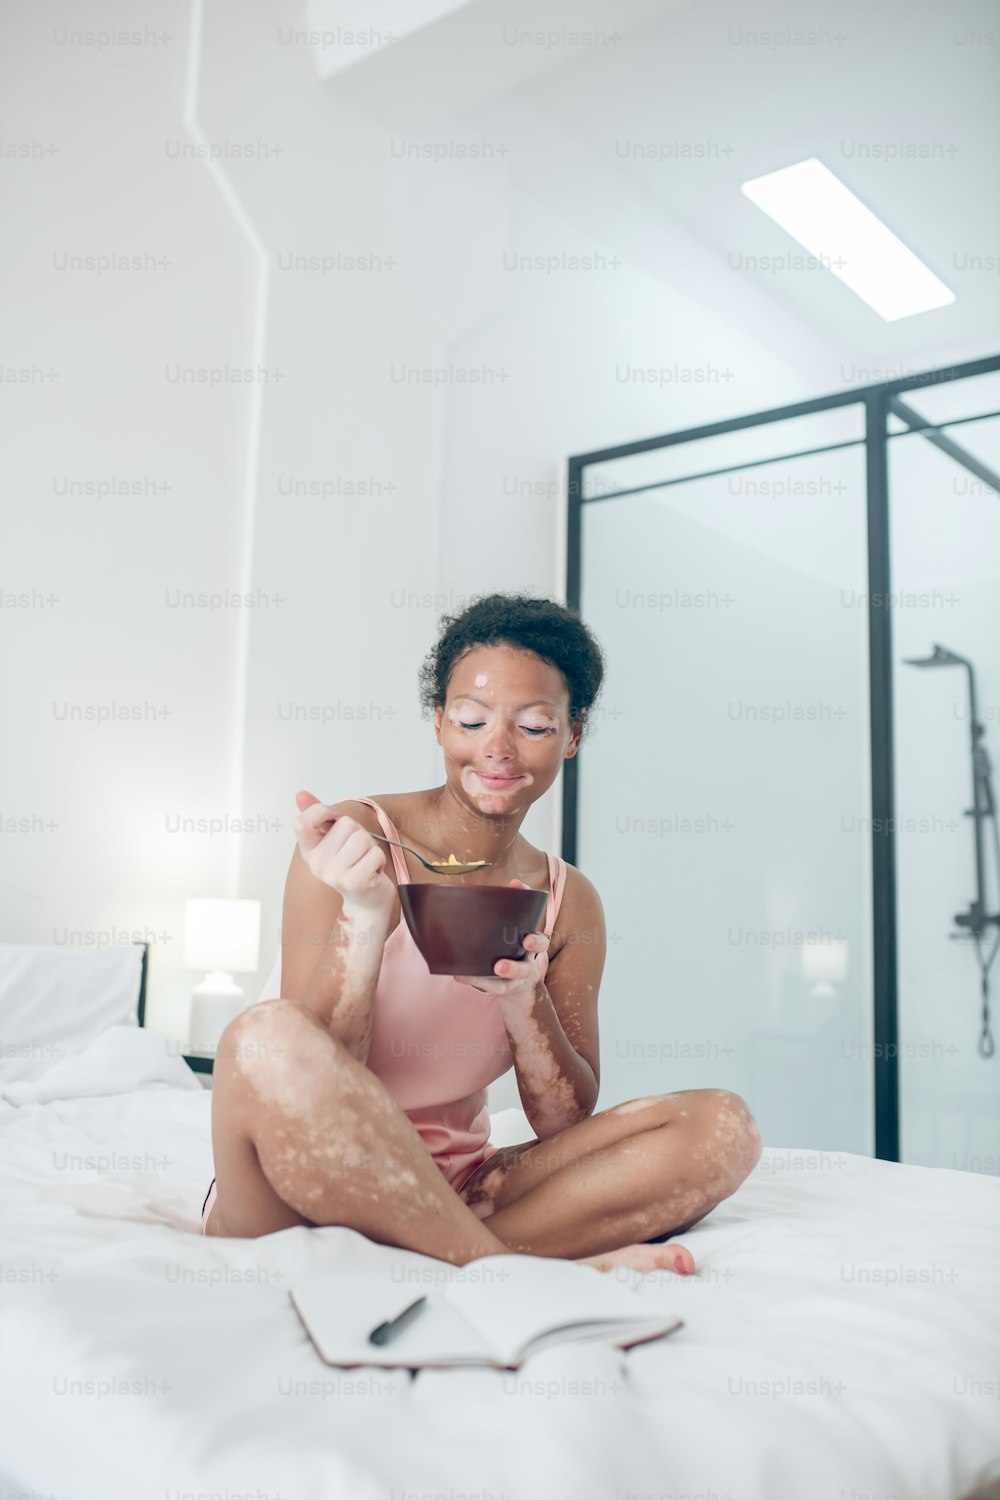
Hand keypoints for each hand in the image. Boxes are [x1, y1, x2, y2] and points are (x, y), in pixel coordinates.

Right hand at [293, 790, 394, 918]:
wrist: (367, 901)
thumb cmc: (352, 866)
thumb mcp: (333, 840)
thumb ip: (317, 816)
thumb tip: (301, 794)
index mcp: (309, 851)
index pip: (303, 822)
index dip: (322, 812)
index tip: (333, 818)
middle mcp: (318, 864)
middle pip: (347, 824)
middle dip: (359, 834)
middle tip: (357, 852)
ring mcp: (335, 875)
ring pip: (363, 838)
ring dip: (371, 847)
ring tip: (365, 861)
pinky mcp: (355, 882)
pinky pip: (375, 853)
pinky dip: (379, 860)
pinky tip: (372, 871)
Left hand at [455, 880, 549, 1001]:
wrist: (518, 989)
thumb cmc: (506, 952)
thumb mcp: (505, 934)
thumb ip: (495, 916)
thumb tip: (470, 893)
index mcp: (530, 935)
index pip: (534, 912)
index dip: (528, 897)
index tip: (516, 885)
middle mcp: (530, 953)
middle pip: (539, 945)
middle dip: (534, 941)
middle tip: (526, 939)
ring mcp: (521, 973)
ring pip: (520, 972)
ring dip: (511, 968)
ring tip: (498, 966)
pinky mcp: (507, 987)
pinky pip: (496, 988)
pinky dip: (479, 982)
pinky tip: (460, 976)